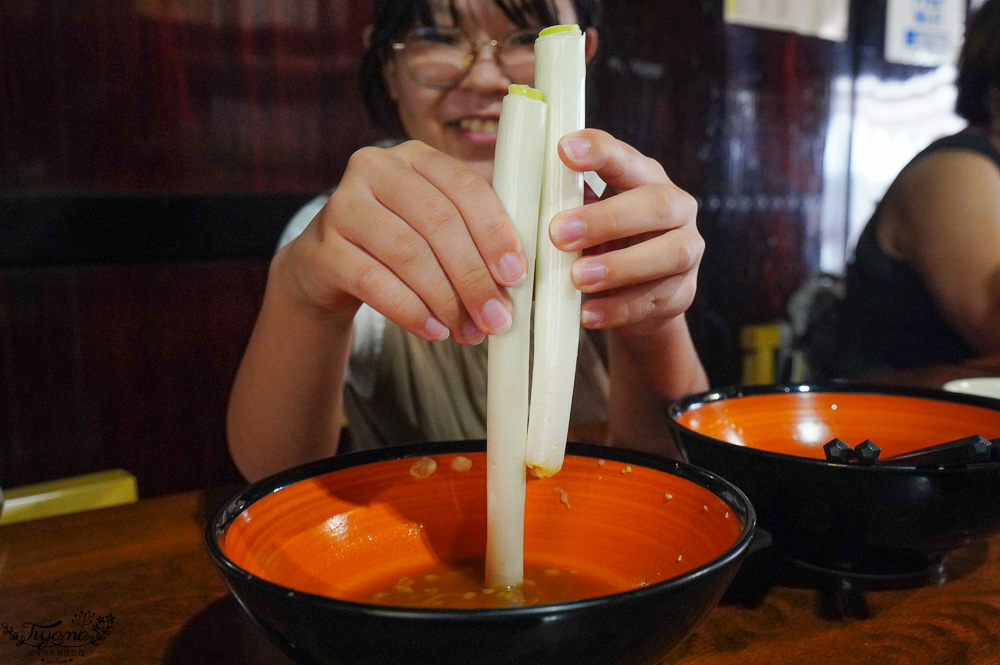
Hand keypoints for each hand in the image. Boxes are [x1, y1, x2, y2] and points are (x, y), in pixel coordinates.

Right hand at [282, 140, 528, 343]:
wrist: (327, 266)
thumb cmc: (398, 244)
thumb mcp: (436, 229)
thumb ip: (476, 240)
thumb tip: (519, 283)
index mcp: (415, 156)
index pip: (465, 186)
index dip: (495, 232)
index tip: (516, 275)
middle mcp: (374, 169)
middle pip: (438, 222)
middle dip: (474, 276)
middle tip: (496, 317)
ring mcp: (342, 206)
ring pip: (408, 253)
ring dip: (446, 299)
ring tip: (468, 330)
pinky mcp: (322, 248)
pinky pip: (373, 282)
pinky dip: (411, 310)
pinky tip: (434, 331)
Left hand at [547, 129, 702, 336]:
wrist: (638, 296)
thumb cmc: (604, 243)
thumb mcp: (586, 218)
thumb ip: (565, 208)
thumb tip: (521, 210)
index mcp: (646, 178)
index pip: (625, 157)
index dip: (598, 152)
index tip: (564, 149)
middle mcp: (676, 208)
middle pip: (656, 205)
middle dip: (607, 219)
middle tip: (558, 234)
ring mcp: (687, 251)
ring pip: (669, 254)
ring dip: (619, 266)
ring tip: (577, 278)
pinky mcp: (682, 293)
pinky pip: (655, 301)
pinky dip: (618, 308)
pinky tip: (587, 313)